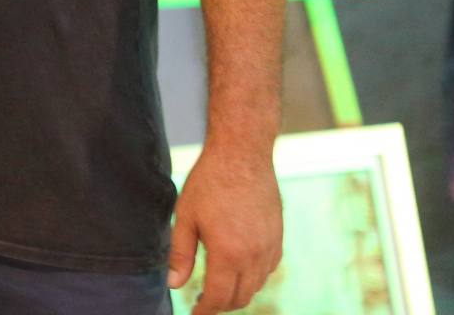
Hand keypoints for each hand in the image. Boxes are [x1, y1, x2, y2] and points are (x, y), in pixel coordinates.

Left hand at [166, 147, 281, 314]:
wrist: (243, 154)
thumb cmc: (210, 182)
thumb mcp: (185, 216)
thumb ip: (180, 254)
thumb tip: (175, 284)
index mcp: (227, 253)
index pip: (218, 297)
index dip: (205, 310)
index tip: (195, 313)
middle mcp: (254, 255)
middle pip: (240, 297)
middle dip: (221, 305)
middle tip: (203, 302)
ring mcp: (270, 247)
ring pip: (256, 286)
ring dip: (238, 292)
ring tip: (218, 287)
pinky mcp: (278, 238)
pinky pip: (268, 270)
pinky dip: (253, 277)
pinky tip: (238, 268)